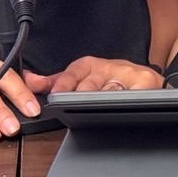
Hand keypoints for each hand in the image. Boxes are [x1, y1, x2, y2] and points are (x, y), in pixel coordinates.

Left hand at [24, 57, 163, 95]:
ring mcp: (129, 76)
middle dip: (80, 98)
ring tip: (92, 111)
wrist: (148, 79)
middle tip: (70, 107)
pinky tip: (121, 109)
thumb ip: (56, 81)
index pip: (74, 71)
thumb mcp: (84, 77)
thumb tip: (29, 81)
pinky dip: (127, 103)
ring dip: (100, 103)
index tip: (55, 95)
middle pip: (90, 85)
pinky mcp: (147, 84)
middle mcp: (110, 67)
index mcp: (92, 65)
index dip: (64, 84)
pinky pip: (134, 96)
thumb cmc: (112, 79)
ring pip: (111, 92)